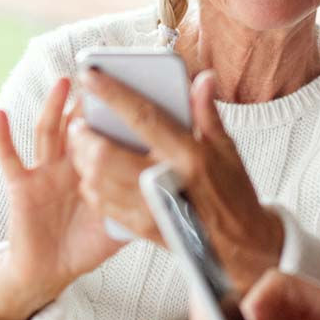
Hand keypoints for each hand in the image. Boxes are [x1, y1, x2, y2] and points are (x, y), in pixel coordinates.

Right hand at [0, 78, 122, 319]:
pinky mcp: (22, 186)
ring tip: (64, 83)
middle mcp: (71, 164)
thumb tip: (177, 190)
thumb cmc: (87, 244)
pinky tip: (0, 115)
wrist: (51, 271)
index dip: (118, 114)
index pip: (108, 135)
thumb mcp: (123, 224)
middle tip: (103, 75)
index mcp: (98, 170)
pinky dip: (2, 137)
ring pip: (50, 133)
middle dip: (88, 103)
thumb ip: (144, 205)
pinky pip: (10, 159)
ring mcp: (46, 172)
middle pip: (80, 126)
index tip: (134, 88)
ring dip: (54, 107)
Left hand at [70, 67, 282, 290]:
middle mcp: (167, 181)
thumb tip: (203, 79)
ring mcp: (151, 207)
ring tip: (82, 144)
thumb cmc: (233, 192)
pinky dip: (91, 185)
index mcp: (189, 156)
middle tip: (80, 122)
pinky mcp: (142, 227)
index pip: (143, 118)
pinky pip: (103, 204)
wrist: (239, 243)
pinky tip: (91, 173)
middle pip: (107, 154)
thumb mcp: (227, 149)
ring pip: (98, 180)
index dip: (114, 94)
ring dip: (82, 159)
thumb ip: (207, 113)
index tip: (92, 76)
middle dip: (85, 135)